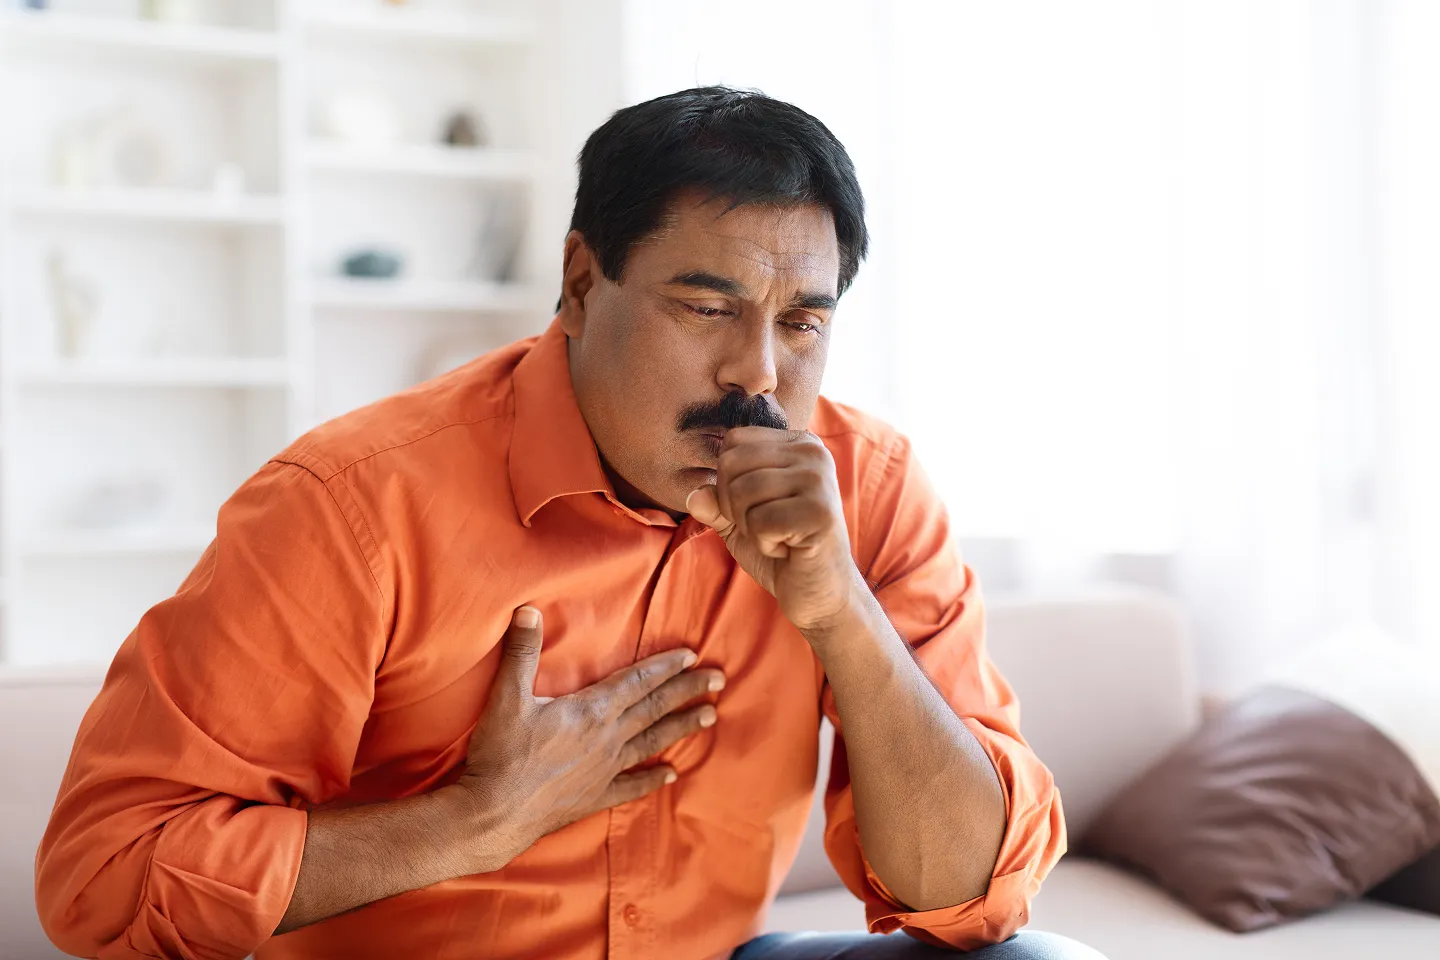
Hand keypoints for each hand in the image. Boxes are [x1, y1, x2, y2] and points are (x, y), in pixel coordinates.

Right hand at [452, 606, 723, 871]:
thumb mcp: (506, 696)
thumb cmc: (500, 754)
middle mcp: (607, 738)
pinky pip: (631, 786)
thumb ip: (521, 651)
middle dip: (688, 691)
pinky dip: (651, 779)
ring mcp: (604, 770)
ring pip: (652, 742)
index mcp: (591, 710)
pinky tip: (670, 775)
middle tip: (719, 680)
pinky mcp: (594, 797)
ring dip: (682, 727)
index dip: (666, 666)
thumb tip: (528, 610)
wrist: (493, 815)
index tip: (693, 656)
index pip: (637, 681)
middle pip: (655, 708)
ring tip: (710, 717)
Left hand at [686, 426, 863, 632]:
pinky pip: (760, 522)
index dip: (727, 481)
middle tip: (764, 528)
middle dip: (733, 506)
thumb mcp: (740, 520)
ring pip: (743, 492)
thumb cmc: (782, 550)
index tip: (755, 507)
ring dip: (749, 527)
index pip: (734, 441)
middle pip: (732, 464)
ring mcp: (820, 480)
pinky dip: (765, 544)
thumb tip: (694, 496)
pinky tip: (789, 549)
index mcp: (798, 444)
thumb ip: (715, 503)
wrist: (820, 591)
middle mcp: (813, 453)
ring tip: (778, 537)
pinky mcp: (821, 512)